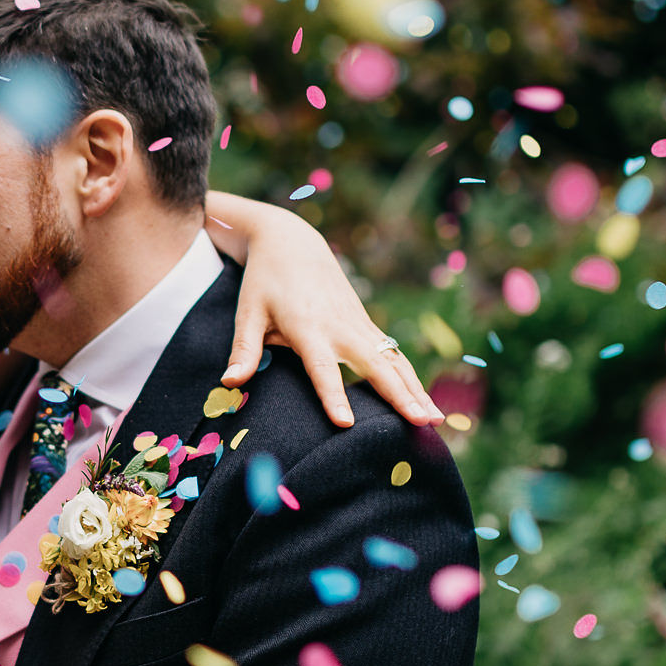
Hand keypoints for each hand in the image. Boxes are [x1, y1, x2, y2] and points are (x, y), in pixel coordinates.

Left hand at [216, 198, 438, 429]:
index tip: (346, 423)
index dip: (333, 395)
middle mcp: (339, 326)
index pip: (322, 367)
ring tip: (435, 420)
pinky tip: (424, 401)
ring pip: (393, 361)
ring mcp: (358, 323)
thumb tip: (229, 383)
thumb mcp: (247, 312)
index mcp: (307, 326)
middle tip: (421, 423)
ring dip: (416, 389)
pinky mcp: (365, 324)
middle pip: (375, 365)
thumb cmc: (264, 280)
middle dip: (400, 395)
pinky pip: (393, 354)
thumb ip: (243, 349)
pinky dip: (410, 378)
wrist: (291, 241)